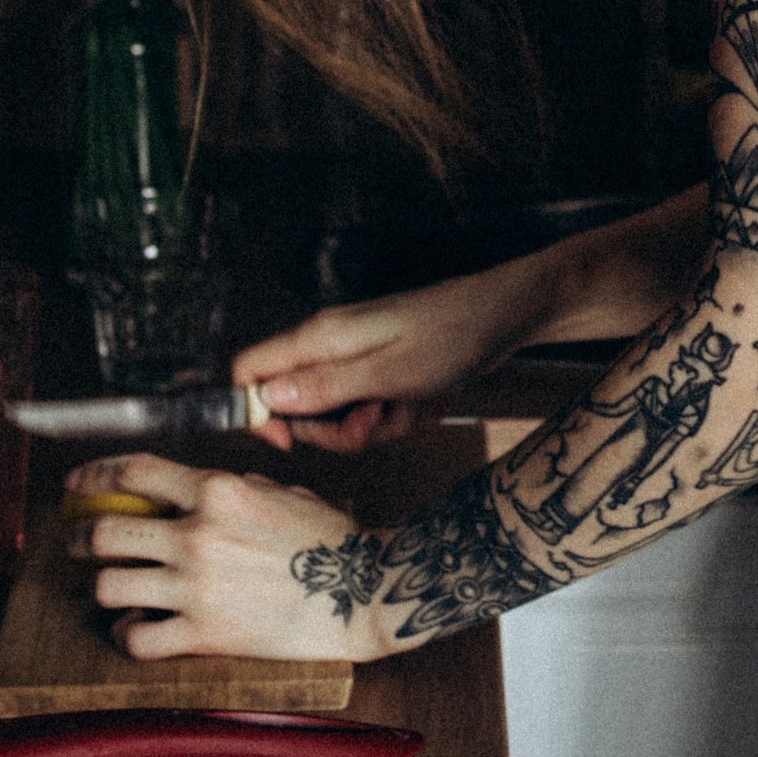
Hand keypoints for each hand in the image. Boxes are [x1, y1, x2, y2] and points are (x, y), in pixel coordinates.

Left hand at [63, 452, 391, 662]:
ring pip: (109, 586)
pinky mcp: (204, 634)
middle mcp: (198, 535)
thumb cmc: (332, 540)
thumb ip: (237, 489)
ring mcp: (196, 587)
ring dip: (105, 586)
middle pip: (104, 533)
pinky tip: (138, 627)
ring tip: (113, 587)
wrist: (364, 591)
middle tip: (76, 543)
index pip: (134, 472)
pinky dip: (130, 634)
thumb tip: (206, 493)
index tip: (78, 483)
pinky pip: (138, 639)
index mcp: (219, 491)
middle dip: (79, 538)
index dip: (95, 475)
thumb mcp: (283, 493)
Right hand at [233, 274, 523, 452]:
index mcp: (320, 339)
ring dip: (381, 424)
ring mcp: (360, 360)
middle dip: (339, 429)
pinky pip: (378, 412)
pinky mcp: (386, 371)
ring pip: (344, 417)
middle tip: (377, 417)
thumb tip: (267, 399)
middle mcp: (333, 347)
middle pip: (299, 409)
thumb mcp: (388, 373)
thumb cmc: (452, 335)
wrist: (506, 315)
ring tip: (414, 402)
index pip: (251, 372)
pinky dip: (404, 414)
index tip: (291, 441)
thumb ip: (326, 388)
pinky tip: (430, 398)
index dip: (258, 413)